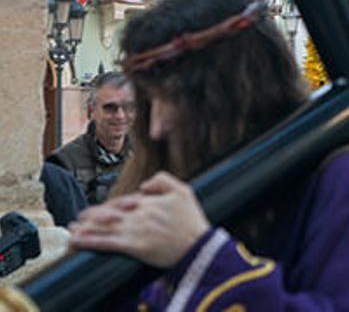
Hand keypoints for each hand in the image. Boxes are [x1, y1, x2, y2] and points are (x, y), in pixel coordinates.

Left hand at [69, 172, 210, 268]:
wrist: (198, 247)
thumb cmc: (192, 221)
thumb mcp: (184, 191)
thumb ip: (163, 179)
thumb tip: (143, 185)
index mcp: (148, 202)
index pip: (122, 201)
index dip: (108, 206)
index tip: (100, 210)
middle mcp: (138, 214)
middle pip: (108, 213)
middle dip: (91, 215)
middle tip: (79, 218)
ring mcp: (134, 230)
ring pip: (102, 226)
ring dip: (84, 227)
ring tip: (72, 229)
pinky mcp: (133, 246)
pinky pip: (105, 242)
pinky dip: (88, 241)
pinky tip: (76, 240)